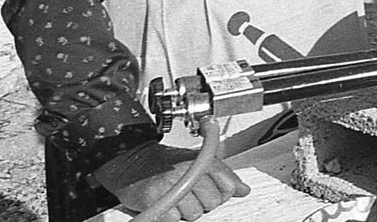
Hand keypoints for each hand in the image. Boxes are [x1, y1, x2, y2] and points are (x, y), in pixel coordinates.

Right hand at [93, 141, 249, 220]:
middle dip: (202, 203)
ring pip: (194, 214)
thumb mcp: (199, 162)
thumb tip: (244, 190)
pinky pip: (174, 219)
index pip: (228, 186)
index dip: (221, 194)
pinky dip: (169, 216)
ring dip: (185, 211)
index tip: (210, 190)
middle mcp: (190, 170)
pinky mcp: (157, 199)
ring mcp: (173, 184)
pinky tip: (165, 204)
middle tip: (188, 195)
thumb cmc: (167, 164)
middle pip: (212, 202)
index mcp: (203, 160)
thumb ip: (223, 176)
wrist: (133, 163)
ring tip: (176, 198)